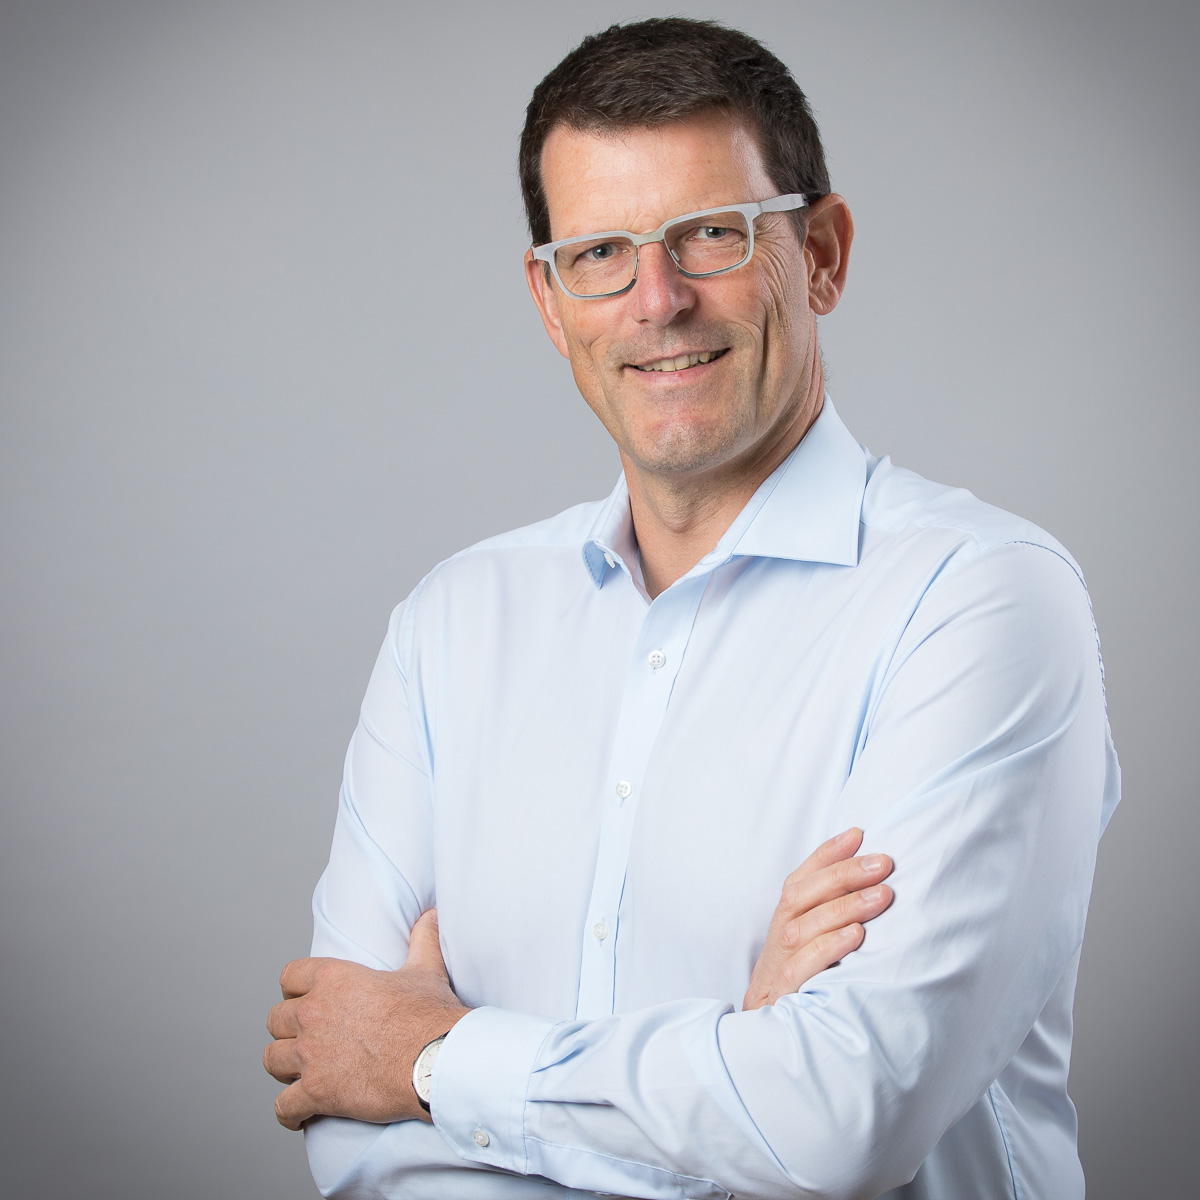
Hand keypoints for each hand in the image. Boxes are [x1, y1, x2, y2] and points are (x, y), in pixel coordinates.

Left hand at [263, 909, 469, 1130]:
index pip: (289, 976)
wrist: (435, 1059)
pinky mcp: (316, 1091)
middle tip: (305, 1039)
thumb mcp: (425, 969)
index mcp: (333, 978)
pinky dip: (289, 1114)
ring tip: (296, 1074)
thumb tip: (431, 915)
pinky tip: (299, 1115)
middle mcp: (313, 1012)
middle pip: (275, 1019)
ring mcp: (310, 1054)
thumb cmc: (429, 1015)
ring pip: (271, 1060)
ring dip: (283, 1067)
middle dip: (287, 1030)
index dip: (294, 988)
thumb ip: (422, 939)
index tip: (302, 999)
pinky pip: (284, 1107)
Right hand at [743, 828, 893, 1009]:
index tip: (858, 833)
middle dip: (843, 874)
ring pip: (804, 927)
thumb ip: (829, 918)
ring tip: (882, 894)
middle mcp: (778, 939)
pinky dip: (829, 948)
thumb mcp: (811, 950)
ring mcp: (778, 968)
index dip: (826, 854)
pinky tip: (856, 936)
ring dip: (844, 906)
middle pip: (802, 896)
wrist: (767, 1046)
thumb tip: (872, 884)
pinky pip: (803, 967)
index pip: (801, 879)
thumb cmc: (802, 989)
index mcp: (784, 923)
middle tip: (883, 863)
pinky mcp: (784, 997)